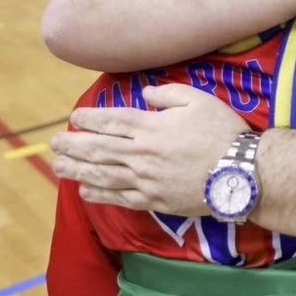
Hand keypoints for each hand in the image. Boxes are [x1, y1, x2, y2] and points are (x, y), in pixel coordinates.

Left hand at [49, 84, 246, 214]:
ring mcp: (146, 180)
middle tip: (53, 143)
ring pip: (102, 175)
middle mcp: (141, 154)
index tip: (73, 117)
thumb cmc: (223, 131)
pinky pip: (120, 198)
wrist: (241, 171)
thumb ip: (169, 94)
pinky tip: (85, 192)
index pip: (110, 121)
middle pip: (98, 149)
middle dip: (72, 145)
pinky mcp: (154, 200)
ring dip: (76, 171)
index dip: (88, 119)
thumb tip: (146, 95)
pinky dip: (99, 195)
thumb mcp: (199, 100)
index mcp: (151, 127)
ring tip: (58, 167)